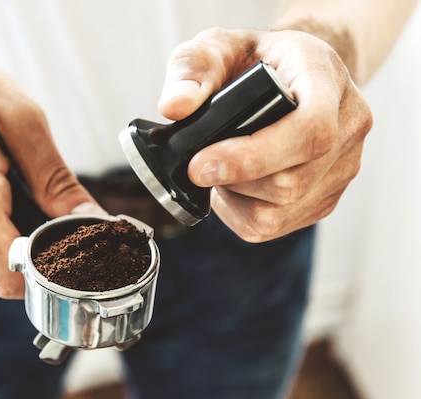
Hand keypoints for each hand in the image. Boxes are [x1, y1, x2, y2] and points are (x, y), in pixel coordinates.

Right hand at [0, 22, 99, 298]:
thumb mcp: (19, 116)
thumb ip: (53, 177)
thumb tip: (88, 217)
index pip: (9, 275)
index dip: (48, 274)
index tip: (74, 250)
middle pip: (8, 264)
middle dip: (40, 240)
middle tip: (54, 195)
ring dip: (18, 223)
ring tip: (14, 173)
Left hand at [158, 27, 372, 241]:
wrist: (290, 74)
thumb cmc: (256, 60)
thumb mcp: (219, 46)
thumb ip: (193, 68)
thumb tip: (175, 107)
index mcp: (325, 78)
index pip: (310, 130)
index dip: (252, 157)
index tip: (200, 165)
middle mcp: (347, 126)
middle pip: (291, 183)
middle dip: (232, 182)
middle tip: (199, 164)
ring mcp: (342, 167)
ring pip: (280, 213)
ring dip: (235, 200)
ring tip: (220, 170)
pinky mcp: (326, 197)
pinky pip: (275, 227)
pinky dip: (241, 214)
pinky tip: (234, 187)